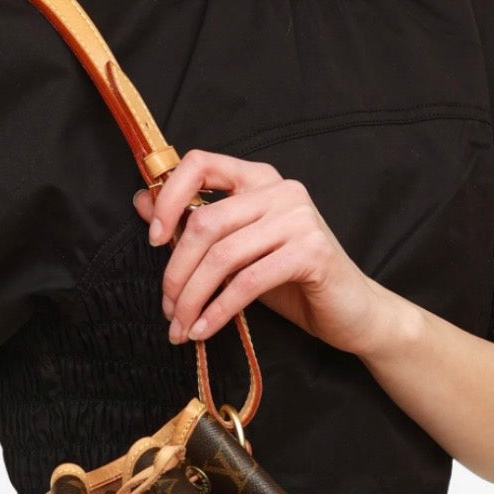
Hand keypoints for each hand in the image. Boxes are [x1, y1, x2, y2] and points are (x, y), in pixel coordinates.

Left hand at [133, 150, 405, 356]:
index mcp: (258, 179)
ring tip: (181, 326)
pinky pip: (248, 281)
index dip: (168, 198)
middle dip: (177, 272)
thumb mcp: (237, 250)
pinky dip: (219, 310)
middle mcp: (280, 190)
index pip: (201, 164)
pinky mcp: (311, 252)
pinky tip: (205, 329)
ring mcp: (298, 218)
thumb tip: (141, 201)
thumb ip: (196, 224)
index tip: (154, 240)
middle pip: (205, 222)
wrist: (351, 311)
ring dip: (194, 297)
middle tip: (168, 308)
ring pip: (222, 256)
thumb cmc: (291, 280)